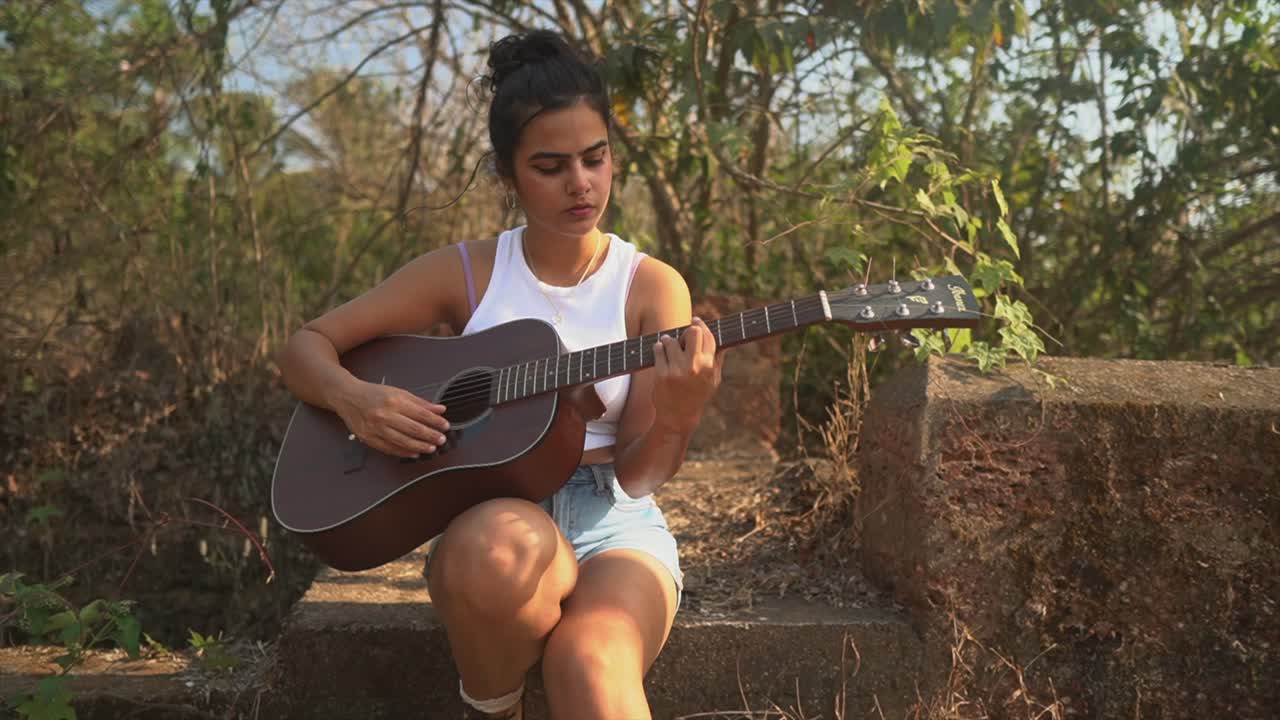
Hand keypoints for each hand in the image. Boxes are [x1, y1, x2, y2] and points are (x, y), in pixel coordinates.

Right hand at [334, 380, 449, 458]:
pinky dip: (404, 453)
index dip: (435, 421)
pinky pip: (390, 449)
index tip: (445, 426)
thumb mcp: (398, 392)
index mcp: (394, 401)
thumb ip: (420, 402)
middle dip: (430, 436)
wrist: (347, 397)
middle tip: (441, 439)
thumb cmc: (373, 394)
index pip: (420, 414)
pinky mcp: (369, 439)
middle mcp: (385, 415)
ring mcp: (376, 429)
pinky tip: (414, 453)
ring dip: (419, 446)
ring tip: (431, 448)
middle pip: (413, 429)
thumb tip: (440, 409)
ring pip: (403, 442)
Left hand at [652, 316, 723, 434]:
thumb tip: (724, 339)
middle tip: (682, 336)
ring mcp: (677, 370)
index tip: (695, 320)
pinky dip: (659, 348)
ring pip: (671, 340)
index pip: (708, 336)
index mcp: (709, 366)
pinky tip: (661, 352)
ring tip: (669, 346)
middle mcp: (694, 366)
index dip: (701, 325)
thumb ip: (717, 359)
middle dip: (687, 330)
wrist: (678, 417)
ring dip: (669, 340)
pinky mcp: (662, 374)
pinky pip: (658, 349)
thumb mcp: (713, 380)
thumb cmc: (697, 396)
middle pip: (692, 331)